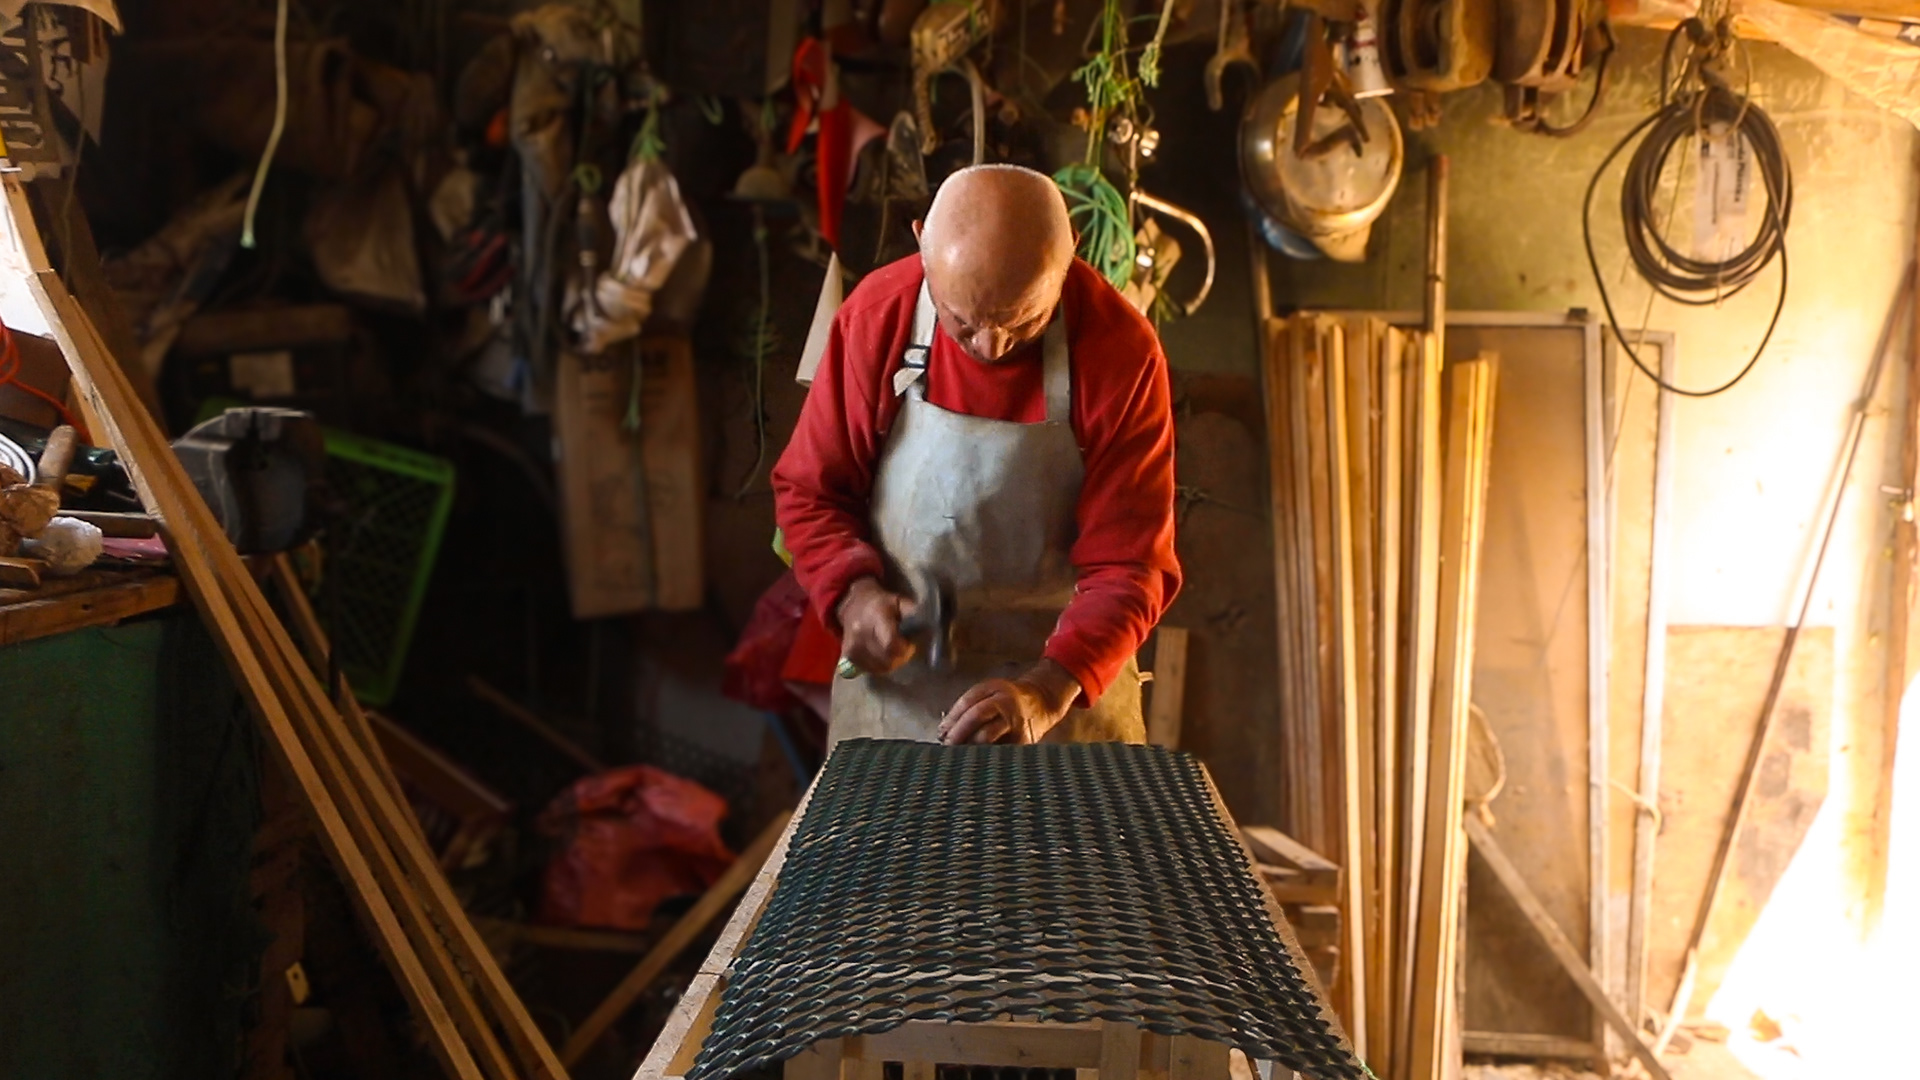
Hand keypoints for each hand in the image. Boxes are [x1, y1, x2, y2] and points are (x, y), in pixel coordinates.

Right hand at [836, 577, 917, 674]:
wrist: (853, 604)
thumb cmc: (883, 604)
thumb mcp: (901, 602)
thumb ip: (915, 615)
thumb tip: (930, 629)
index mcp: (876, 617)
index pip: (891, 644)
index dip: (904, 649)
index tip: (909, 644)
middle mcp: (860, 633)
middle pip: (887, 660)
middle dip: (900, 657)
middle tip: (903, 648)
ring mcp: (851, 646)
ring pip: (879, 668)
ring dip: (890, 663)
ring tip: (892, 650)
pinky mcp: (847, 656)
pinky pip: (869, 670)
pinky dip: (879, 666)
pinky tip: (881, 655)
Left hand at [939, 660, 1082, 744]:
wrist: (1041, 702)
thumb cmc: (1008, 697)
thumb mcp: (988, 690)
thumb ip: (966, 705)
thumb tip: (945, 730)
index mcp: (999, 694)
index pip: (971, 707)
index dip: (953, 721)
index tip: (942, 733)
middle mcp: (1010, 711)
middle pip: (979, 724)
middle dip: (959, 736)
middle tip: (947, 746)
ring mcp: (1018, 729)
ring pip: (988, 742)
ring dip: (969, 749)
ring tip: (959, 753)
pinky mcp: (1023, 745)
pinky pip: (999, 754)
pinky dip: (983, 758)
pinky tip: (975, 760)